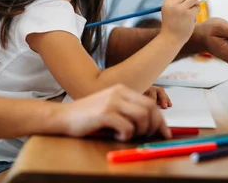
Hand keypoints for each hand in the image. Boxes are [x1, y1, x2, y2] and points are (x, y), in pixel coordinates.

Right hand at [57, 84, 171, 140]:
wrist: (63, 116)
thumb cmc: (87, 116)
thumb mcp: (110, 107)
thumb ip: (128, 111)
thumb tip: (152, 125)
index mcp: (122, 89)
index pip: (150, 103)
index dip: (160, 119)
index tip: (164, 132)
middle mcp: (119, 93)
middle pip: (150, 108)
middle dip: (155, 126)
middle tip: (150, 137)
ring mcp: (112, 102)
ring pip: (142, 117)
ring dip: (140, 131)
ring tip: (129, 136)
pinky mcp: (105, 114)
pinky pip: (127, 127)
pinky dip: (126, 136)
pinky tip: (117, 136)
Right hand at [160, 0, 199, 44]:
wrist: (171, 39)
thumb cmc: (171, 26)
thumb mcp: (168, 12)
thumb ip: (176, 3)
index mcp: (166, 3)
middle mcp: (173, 4)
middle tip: (194, 3)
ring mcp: (181, 9)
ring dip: (196, 3)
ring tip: (193, 10)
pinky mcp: (189, 14)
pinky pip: (196, 7)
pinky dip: (196, 10)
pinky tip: (192, 17)